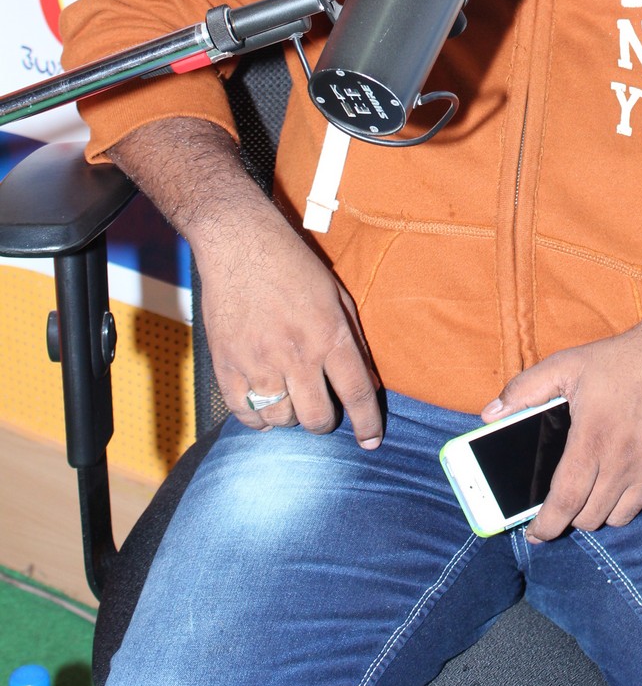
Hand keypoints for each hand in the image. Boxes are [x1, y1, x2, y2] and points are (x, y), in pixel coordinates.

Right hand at [193, 204, 381, 443]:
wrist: (238, 244)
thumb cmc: (293, 265)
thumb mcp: (337, 296)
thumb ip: (354, 341)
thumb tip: (370, 382)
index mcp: (328, 335)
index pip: (356, 393)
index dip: (368, 423)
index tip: (372, 441)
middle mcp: (295, 354)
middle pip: (317, 417)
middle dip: (326, 423)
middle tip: (324, 412)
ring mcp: (257, 362)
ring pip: (282, 419)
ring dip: (292, 417)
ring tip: (292, 399)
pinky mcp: (226, 365)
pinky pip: (244, 414)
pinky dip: (258, 419)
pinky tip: (265, 407)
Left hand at [481, 316, 641, 539]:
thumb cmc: (619, 361)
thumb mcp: (566, 365)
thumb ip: (524, 390)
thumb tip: (490, 415)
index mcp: (592, 440)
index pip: (565, 501)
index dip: (546, 525)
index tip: (535, 534)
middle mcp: (624, 462)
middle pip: (590, 518)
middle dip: (571, 516)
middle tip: (563, 502)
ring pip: (618, 517)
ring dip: (599, 511)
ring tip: (591, 491)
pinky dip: (628, 498)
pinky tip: (621, 475)